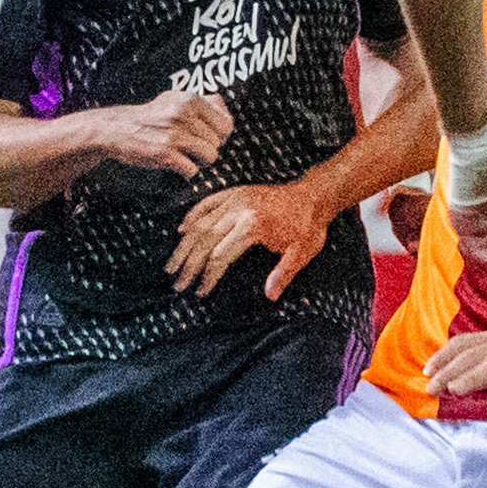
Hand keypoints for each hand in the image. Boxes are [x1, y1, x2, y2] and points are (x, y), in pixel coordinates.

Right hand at [91, 89, 234, 177]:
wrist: (119, 128)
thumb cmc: (152, 117)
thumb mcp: (176, 100)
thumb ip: (204, 103)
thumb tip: (226, 112)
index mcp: (189, 100)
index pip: (226, 124)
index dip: (220, 135)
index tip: (207, 137)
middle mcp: (183, 114)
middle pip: (218, 142)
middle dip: (207, 148)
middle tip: (191, 147)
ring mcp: (174, 134)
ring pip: (210, 156)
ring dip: (199, 161)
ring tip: (186, 155)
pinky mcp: (165, 153)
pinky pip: (192, 169)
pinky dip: (186, 170)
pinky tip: (175, 162)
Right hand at [168, 176, 338, 296]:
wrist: (314, 196)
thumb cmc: (308, 226)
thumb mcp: (301, 252)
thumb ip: (283, 274)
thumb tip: (270, 295)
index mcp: (252, 225)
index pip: (220, 256)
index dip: (208, 277)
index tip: (201, 291)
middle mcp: (238, 210)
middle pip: (204, 241)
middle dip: (189, 265)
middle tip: (178, 284)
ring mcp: (234, 199)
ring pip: (200, 223)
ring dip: (184, 246)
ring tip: (172, 265)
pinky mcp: (234, 192)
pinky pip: (207, 202)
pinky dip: (192, 216)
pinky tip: (182, 230)